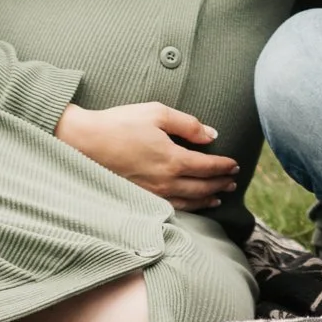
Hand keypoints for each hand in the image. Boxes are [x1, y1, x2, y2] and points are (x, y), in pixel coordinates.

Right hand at [54, 101, 240, 209]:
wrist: (85, 143)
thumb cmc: (121, 123)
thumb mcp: (157, 113)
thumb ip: (188, 124)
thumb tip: (212, 135)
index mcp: (173, 159)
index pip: (208, 167)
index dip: (225, 166)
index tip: (235, 164)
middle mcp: (166, 182)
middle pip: (203, 187)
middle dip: (221, 183)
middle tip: (233, 180)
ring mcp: (153, 194)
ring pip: (190, 202)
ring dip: (208, 199)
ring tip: (219, 196)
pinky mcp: (141, 198)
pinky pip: (173, 208)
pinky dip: (189, 208)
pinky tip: (192, 204)